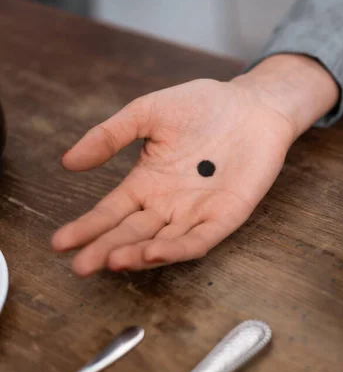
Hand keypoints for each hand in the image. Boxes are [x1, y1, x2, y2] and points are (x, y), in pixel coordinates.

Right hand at [51, 78, 293, 275]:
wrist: (253, 104)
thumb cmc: (203, 105)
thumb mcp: (148, 113)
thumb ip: (110, 136)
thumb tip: (67, 162)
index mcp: (147, 183)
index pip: (111, 212)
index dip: (87, 227)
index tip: (59, 242)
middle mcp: (169, 204)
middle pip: (133, 233)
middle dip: (106, 250)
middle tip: (79, 266)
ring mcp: (197, 212)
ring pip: (163, 242)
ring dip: (138, 254)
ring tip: (112, 261)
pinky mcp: (226, 216)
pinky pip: (200, 239)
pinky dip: (178, 248)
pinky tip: (154, 252)